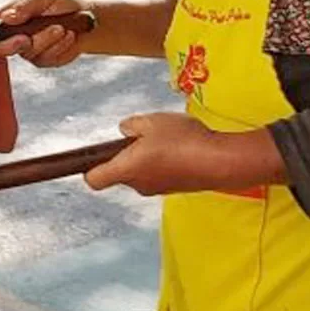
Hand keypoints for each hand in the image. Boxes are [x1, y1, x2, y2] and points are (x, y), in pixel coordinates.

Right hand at [0, 0, 86, 67]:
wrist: (86, 19)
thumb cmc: (57, 6)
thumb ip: (23, 7)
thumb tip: (7, 18)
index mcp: (6, 18)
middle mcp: (12, 36)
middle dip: (12, 44)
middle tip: (25, 38)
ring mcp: (26, 50)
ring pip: (28, 52)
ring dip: (47, 39)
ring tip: (61, 27)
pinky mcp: (43, 60)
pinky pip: (47, 59)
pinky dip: (60, 46)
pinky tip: (67, 35)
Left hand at [85, 113, 285, 195]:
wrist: (220, 162)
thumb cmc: (183, 140)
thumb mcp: (152, 121)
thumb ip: (132, 125)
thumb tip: (125, 131)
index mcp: (126, 169)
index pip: (93, 180)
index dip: (89, 168)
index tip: (95, 154)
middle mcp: (138, 184)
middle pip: (119, 172)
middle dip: (126, 153)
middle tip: (144, 134)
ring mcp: (157, 189)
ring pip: (141, 171)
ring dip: (147, 156)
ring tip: (167, 137)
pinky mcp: (174, 188)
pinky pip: (159, 173)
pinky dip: (164, 161)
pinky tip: (181, 146)